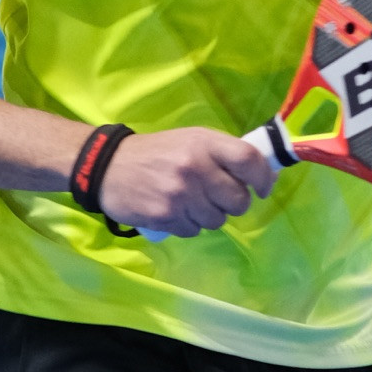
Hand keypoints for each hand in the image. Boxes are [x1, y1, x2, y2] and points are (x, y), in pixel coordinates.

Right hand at [98, 128, 276, 240]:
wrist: (107, 166)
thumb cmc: (157, 152)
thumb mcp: (191, 140)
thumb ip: (223, 154)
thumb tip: (263, 175)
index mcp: (204, 143)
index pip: (249, 160)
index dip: (264, 177)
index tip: (262, 188)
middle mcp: (194, 167)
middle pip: (238, 200)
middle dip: (233, 203)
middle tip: (218, 197)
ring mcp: (179, 194)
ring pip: (217, 221)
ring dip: (209, 216)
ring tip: (191, 202)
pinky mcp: (165, 216)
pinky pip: (194, 231)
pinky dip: (189, 224)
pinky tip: (174, 210)